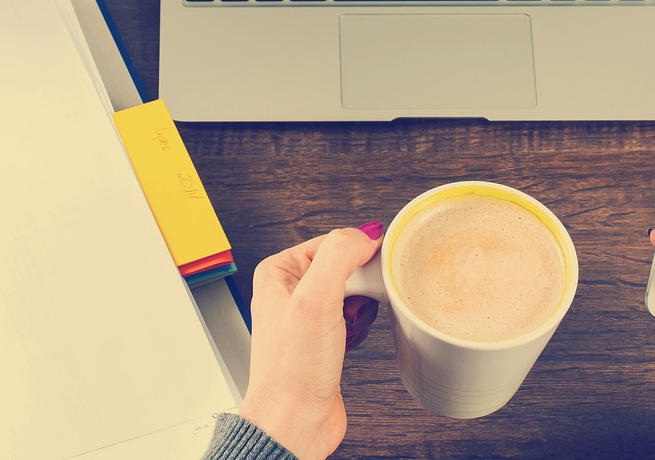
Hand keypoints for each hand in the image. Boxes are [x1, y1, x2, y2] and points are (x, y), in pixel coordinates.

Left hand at [237, 224, 382, 459]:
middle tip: (365, 297)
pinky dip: (362, 324)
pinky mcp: (324, 338)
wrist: (295, 421)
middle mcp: (289, 291)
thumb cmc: (291, 370)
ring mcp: (307, 315)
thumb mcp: (316, 300)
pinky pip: (354, 316)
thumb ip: (339, 256)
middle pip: (343, 264)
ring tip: (354, 321)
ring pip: (352, 290)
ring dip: (363, 305)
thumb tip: (364, 234)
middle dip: (361, 282)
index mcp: (278, 271)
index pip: (330, 240)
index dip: (357, 251)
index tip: (376, 263)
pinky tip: (355, 336)